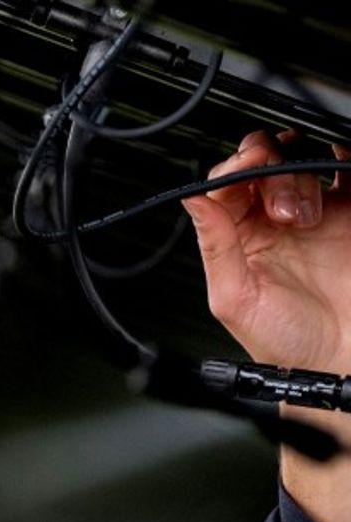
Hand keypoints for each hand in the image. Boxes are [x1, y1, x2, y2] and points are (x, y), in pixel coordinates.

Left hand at [184, 130, 350, 521]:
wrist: (338, 360)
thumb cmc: (285, 343)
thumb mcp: (235, 298)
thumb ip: (215, 245)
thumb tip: (191, 199)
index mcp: (237, 241)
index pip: (226, 188)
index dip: (234, 171)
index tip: (247, 169)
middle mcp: (271, 225)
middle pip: (263, 169)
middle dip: (269, 172)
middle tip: (281, 208)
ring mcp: (314, 215)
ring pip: (300, 166)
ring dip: (299, 179)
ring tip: (304, 219)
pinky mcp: (350, 213)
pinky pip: (343, 169)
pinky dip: (337, 156)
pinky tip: (334, 165)